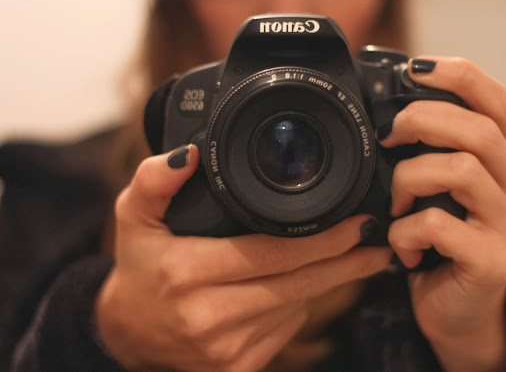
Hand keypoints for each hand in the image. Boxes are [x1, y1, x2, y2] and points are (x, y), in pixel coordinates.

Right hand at [95, 144, 390, 371]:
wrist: (129, 334)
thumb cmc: (139, 269)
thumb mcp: (133, 217)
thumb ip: (154, 181)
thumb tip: (191, 155)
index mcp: (186, 272)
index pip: (270, 253)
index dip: (322, 239)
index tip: (357, 224)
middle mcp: (207, 316)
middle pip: (297, 285)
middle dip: (344, 262)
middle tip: (376, 241)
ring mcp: (225, 349)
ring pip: (296, 307)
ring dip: (322, 281)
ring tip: (341, 256)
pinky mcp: (237, 369)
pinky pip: (285, 330)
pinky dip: (296, 305)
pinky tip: (293, 287)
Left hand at [379, 57, 505, 371]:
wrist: (457, 309)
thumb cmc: (444, 240)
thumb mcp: (445, 187)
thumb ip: (438, 149)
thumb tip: (392, 110)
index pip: (502, 102)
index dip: (459, 76)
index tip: (415, 68)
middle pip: (479, 130)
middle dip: (421, 121)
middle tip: (388, 137)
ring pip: (459, 169)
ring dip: (408, 178)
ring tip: (395, 202)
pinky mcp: (493, 261)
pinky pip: (438, 224)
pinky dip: (404, 229)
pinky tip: (401, 244)